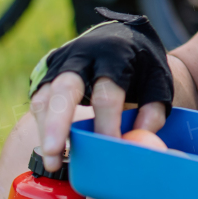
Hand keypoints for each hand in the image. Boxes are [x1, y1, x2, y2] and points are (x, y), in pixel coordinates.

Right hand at [27, 9, 171, 171]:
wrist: (122, 36)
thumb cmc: (141, 66)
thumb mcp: (158, 83)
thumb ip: (153, 112)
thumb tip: (138, 143)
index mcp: (115, 56)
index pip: (106, 94)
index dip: (107, 125)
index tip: (108, 150)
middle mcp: (83, 56)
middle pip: (65, 88)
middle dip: (58, 122)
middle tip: (54, 152)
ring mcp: (61, 62)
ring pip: (45, 96)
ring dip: (46, 130)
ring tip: (52, 162)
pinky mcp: (48, 72)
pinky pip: (39, 100)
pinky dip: (42, 124)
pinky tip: (51, 148)